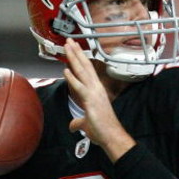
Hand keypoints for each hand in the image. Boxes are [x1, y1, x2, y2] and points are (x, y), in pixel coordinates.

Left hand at [63, 39, 134, 160]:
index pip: (87, 71)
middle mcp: (96, 89)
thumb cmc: (102, 130)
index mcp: (96, 91)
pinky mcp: (92, 100)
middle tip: (69, 41)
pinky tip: (66, 70)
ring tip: (68, 47)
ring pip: (83, 71)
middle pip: (85, 66)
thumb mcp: (86, 125)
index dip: (80, 59)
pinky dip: (72, 78)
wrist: (112, 136)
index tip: (74, 49)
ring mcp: (95, 93)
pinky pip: (80, 87)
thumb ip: (78, 122)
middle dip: (76, 53)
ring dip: (74, 58)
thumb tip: (72, 125)